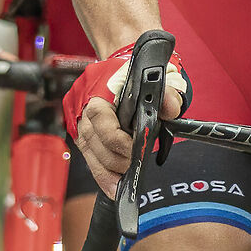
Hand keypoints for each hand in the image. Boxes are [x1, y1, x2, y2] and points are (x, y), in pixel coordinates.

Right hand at [65, 43, 189, 186]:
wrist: (118, 62)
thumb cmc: (137, 70)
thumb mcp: (160, 73)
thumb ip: (168, 90)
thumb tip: (170, 108)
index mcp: (99, 92)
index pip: (103, 123)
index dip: (120, 142)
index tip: (136, 151)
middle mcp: (84, 108)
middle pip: (95, 144)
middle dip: (116, 161)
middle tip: (134, 168)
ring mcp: (80, 122)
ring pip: (89, 154)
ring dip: (106, 173)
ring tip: (122, 188)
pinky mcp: (81, 133)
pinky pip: (88, 157)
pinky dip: (101, 173)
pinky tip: (113, 186)